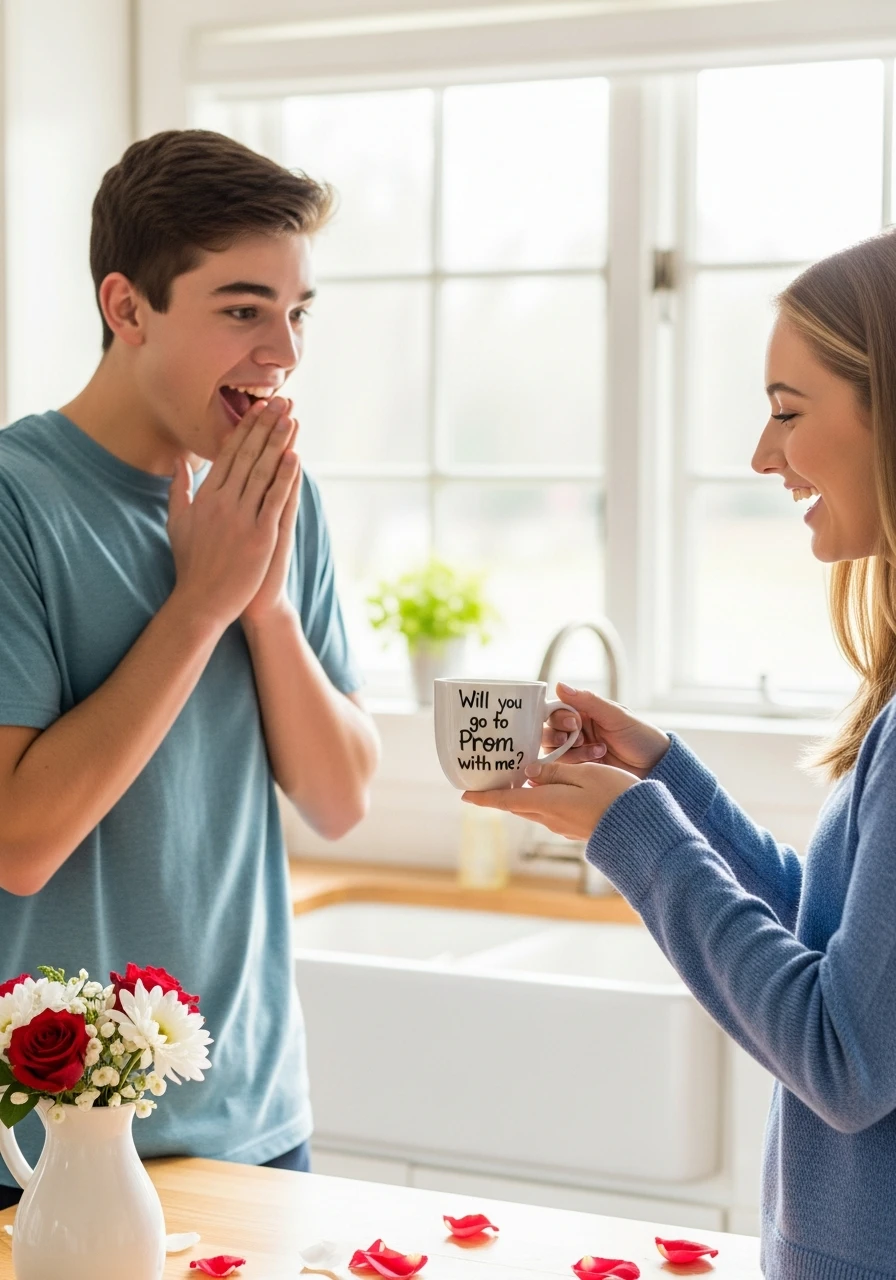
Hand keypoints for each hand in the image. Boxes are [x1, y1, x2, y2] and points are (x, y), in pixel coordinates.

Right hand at [167, 396, 298, 630]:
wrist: (201, 601)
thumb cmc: (191, 564)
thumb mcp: (178, 522)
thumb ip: (179, 489)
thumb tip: (179, 462)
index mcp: (205, 496)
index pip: (228, 454)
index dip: (244, 428)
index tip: (257, 408)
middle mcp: (222, 502)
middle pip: (247, 456)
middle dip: (264, 426)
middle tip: (279, 401)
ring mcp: (241, 519)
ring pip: (262, 472)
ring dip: (278, 442)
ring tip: (291, 418)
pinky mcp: (260, 537)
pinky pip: (274, 501)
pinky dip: (285, 478)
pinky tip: (295, 457)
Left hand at [462, 759, 638, 840]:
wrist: (642, 828)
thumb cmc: (615, 795)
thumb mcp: (584, 774)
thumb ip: (554, 772)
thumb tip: (528, 773)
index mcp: (547, 803)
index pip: (507, 800)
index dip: (484, 798)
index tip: (465, 796)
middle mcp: (550, 818)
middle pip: (518, 804)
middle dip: (502, 794)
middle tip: (488, 780)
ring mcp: (563, 826)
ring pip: (535, 808)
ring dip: (522, 796)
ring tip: (516, 779)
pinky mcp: (576, 827)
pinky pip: (551, 812)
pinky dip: (542, 799)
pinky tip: (548, 788)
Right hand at [542, 683, 669, 778]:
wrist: (656, 766)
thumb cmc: (641, 736)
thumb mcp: (616, 715)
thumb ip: (588, 701)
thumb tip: (559, 685)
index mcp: (584, 712)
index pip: (555, 710)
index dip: (558, 716)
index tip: (573, 722)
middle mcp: (576, 730)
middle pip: (548, 730)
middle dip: (558, 735)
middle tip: (578, 738)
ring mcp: (576, 751)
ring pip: (552, 750)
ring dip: (570, 750)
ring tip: (598, 750)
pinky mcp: (578, 770)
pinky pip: (562, 767)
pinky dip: (575, 763)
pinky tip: (597, 761)